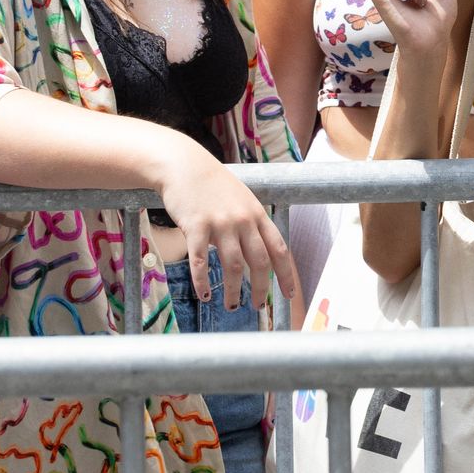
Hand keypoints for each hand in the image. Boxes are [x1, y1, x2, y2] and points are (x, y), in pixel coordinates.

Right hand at [156, 144, 300, 312]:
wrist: (185, 166)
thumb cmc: (213, 186)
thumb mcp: (242, 200)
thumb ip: (252, 224)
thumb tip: (261, 252)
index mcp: (258, 215)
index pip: (279, 249)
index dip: (286, 275)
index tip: (288, 294)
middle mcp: (243, 220)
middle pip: (260, 262)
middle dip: (261, 288)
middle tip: (258, 306)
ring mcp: (220, 223)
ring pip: (232, 266)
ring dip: (233, 291)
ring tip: (231, 306)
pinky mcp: (196, 226)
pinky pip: (201, 260)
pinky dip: (203, 281)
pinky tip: (204, 295)